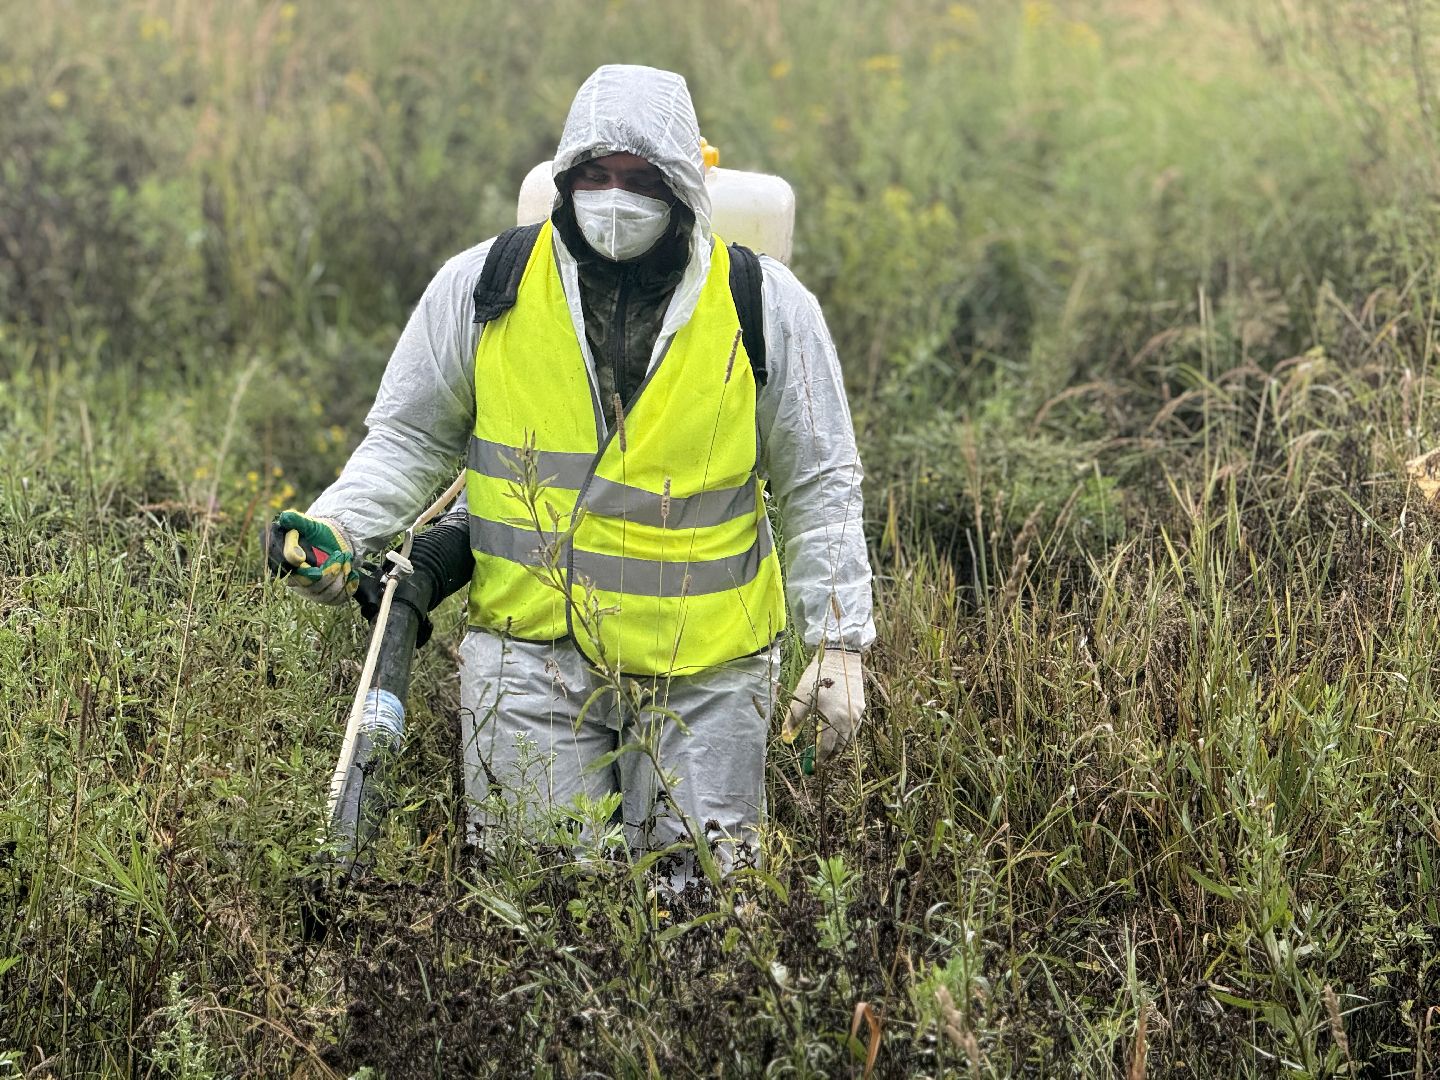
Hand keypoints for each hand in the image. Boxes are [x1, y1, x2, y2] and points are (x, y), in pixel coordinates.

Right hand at [268, 510, 357, 604]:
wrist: (334, 541)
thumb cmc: (318, 532)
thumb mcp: (309, 524)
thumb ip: (297, 521)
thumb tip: (284, 517)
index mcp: (287, 567)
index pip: (295, 575)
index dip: (309, 569)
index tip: (321, 559)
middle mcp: (297, 582)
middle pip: (314, 587)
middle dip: (331, 571)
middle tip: (340, 555)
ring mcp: (311, 591)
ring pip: (327, 594)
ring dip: (341, 577)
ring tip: (345, 561)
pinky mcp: (325, 596)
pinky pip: (337, 599)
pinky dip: (348, 587)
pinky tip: (351, 574)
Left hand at [782, 647, 865, 763]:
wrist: (840, 657)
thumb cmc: (817, 676)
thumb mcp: (801, 698)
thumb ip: (793, 721)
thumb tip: (786, 740)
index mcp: (832, 719)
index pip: (826, 748)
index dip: (818, 759)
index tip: (811, 766)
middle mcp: (847, 720)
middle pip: (839, 747)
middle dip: (829, 756)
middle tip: (819, 760)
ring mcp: (856, 715)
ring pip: (848, 739)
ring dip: (838, 747)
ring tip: (827, 750)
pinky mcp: (861, 708)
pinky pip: (854, 729)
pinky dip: (845, 735)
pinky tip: (837, 734)